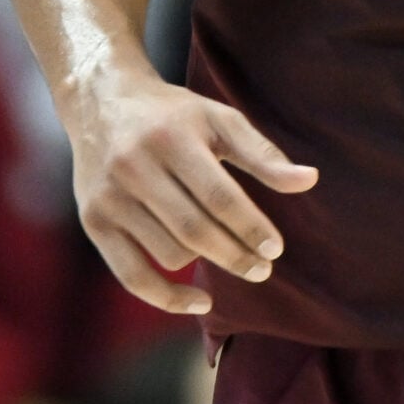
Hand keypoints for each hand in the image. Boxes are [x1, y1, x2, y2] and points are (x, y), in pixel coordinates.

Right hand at [65, 69, 317, 314]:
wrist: (102, 101)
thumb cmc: (173, 114)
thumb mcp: (220, 119)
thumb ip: (263, 154)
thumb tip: (310, 180)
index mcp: (171, 137)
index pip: (218, 195)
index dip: (250, 227)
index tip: (276, 248)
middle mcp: (134, 166)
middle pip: (194, 229)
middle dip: (235, 255)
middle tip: (264, 268)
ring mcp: (109, 197)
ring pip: (169, 252)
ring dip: (205, 262)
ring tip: (228, 254)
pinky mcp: (92, 221)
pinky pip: (131, 275)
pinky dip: (167, 297)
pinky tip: (200, 302)